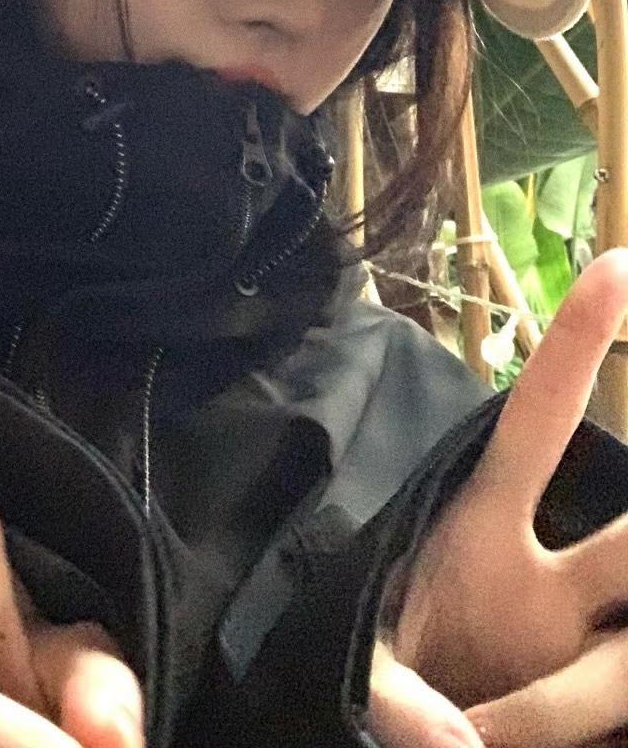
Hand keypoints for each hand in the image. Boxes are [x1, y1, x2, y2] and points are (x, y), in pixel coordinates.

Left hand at [374, 250, 627, 747]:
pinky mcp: (604, 706)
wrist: (401, 730)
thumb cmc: (378, 665)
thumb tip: (456, 745)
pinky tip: (605, 728)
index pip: (533, 425)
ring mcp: (583, 644)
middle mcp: (549, 580)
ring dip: (584, 698)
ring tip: (490, 727)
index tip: (618, 266)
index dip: (573, 351)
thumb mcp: (365, 663)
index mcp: (482, 530)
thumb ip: (391, 693)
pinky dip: (618, 722)